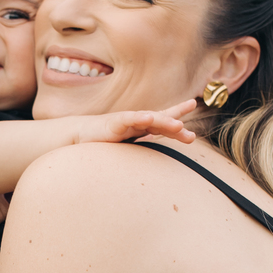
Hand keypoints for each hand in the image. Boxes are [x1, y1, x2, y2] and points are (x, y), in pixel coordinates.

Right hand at [70, 101, 196, 147]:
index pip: (163, 118)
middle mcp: (137, 121)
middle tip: (190, 136)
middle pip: (161, 121)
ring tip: (178, 126)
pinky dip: (139, 118)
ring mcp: (126, 121)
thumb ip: (142, 153)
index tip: (192, 104)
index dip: (177, 111)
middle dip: (176, 126)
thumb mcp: (128, 149)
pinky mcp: (113, 123)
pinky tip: (148, 118)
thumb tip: (158, 168)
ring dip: (164, 121)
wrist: (79, 136)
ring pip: (149, 119)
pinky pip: (128, 119)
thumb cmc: (103, 143)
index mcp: (141, 127)